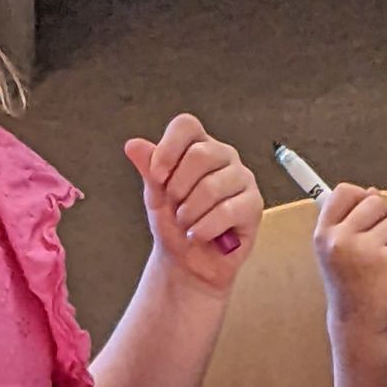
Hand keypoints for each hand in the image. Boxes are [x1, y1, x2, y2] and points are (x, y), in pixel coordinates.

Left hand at [125, 116, 261, 291]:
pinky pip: (227, 211)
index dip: (168, 149)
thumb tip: (133, 144)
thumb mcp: (155, 194)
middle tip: (175, 207)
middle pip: (200, 154)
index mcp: (199, 146)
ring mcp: (242, 179)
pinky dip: (205, 228)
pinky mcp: (253, 204)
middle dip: (178, 188)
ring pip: (212, 186)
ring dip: (189, 213)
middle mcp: (224, 156)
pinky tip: (198, 235)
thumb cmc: (174, 224)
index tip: (157, 177)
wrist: (186, 262)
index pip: (186, 125)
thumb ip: (148, 167)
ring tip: (186, 224)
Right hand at [314, 181, 386, 332]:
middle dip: (383, 219)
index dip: (360, 196)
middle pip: (375, 201)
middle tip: (376, 246)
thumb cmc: (350, 285)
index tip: (365, 213)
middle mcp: (341, 240)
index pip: (344, 192)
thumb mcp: (336, 252)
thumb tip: (373, 191)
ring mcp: (367, 251)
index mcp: (324, 234)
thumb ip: (350, 220)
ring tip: (385, 262)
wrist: (359, 325)